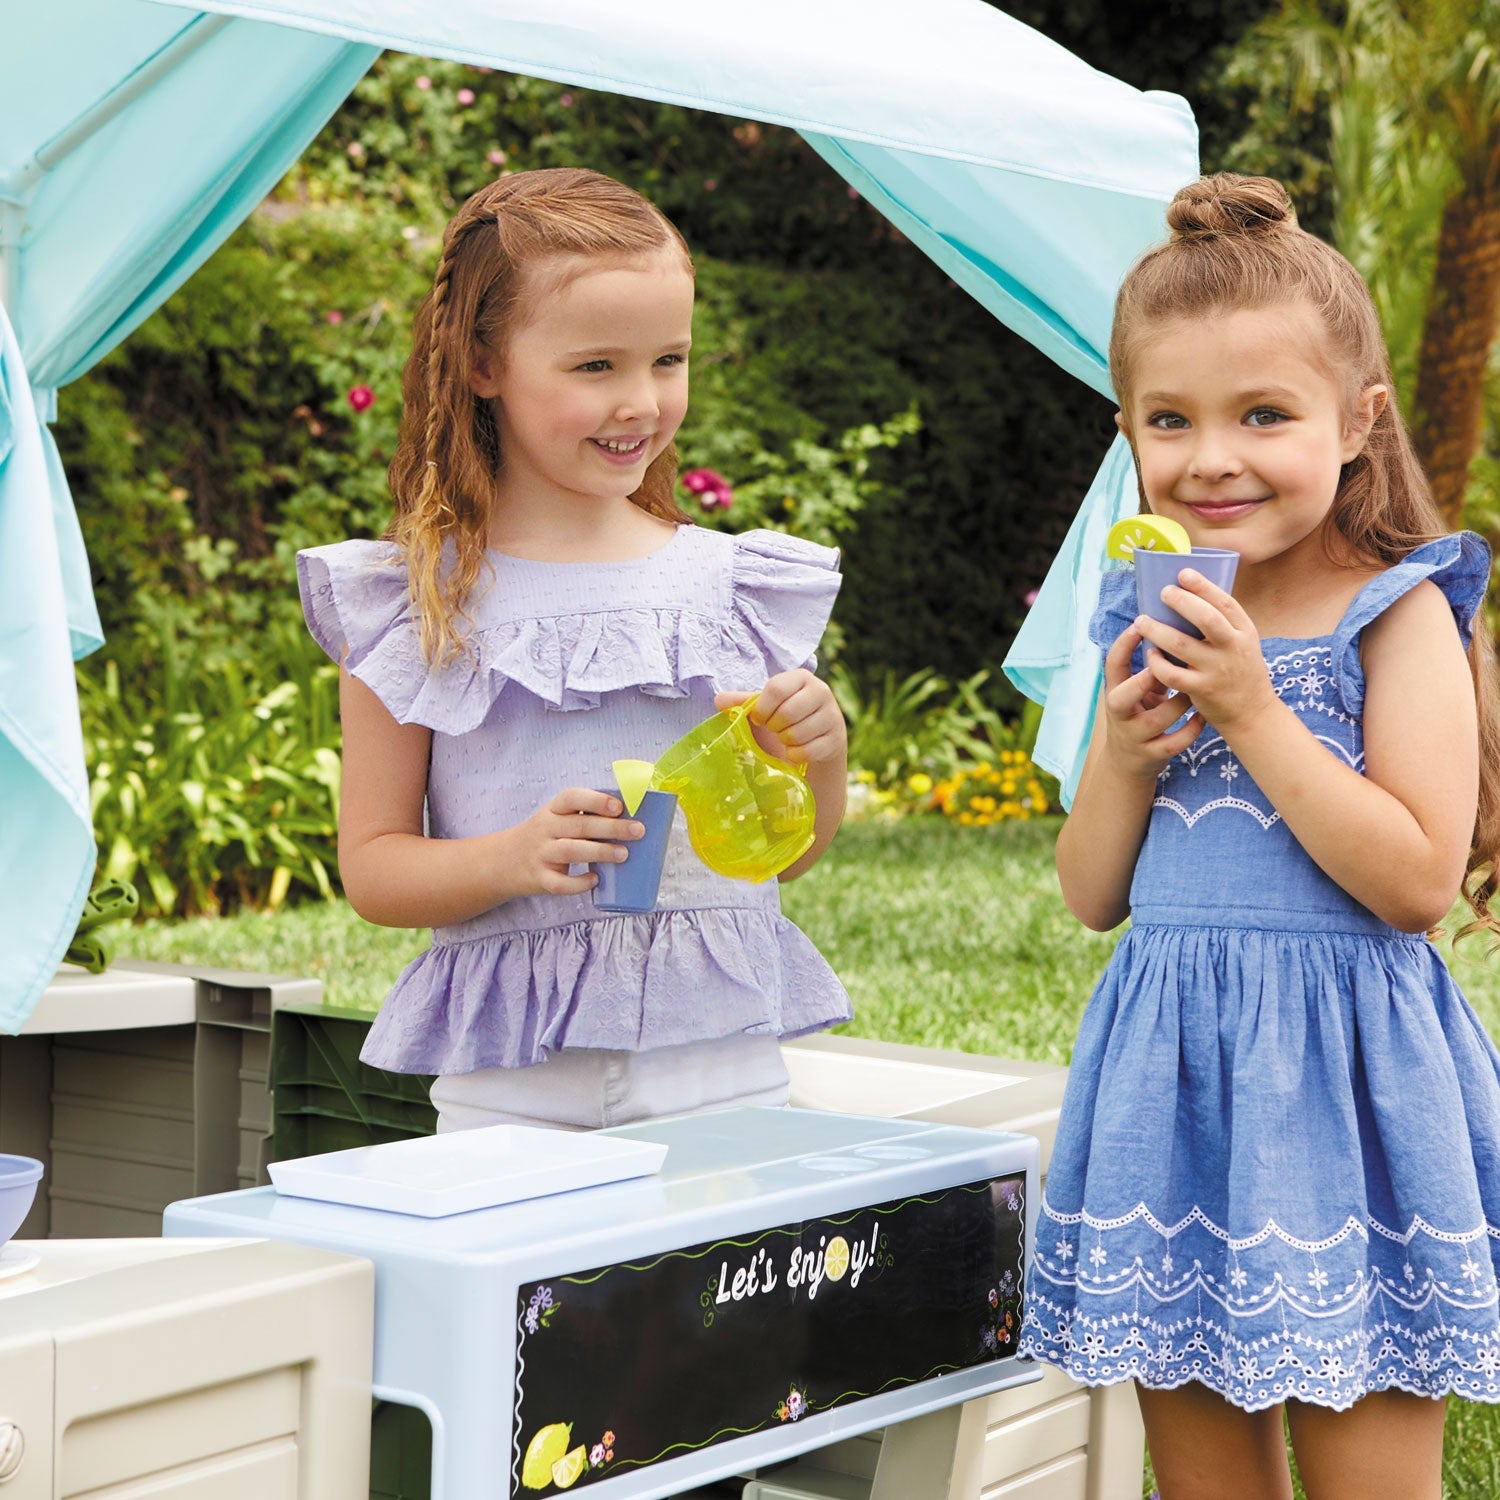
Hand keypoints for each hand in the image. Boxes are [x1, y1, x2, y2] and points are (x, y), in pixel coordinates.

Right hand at [507, 788, 642, 896]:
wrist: (504, 862)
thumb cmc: (545, 836)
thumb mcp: (557, 818)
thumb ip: (586, 817)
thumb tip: (633, 818)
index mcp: (553, 810)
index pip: (572, 798)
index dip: (595, 800)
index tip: (618, 806)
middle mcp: (546, 829)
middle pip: (579, 825)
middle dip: (611, 827)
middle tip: (638, 830)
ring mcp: (541, 855)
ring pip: (571, 851)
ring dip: (599, 852)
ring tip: (623, 854)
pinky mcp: (540, 879)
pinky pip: (560, 883)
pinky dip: (578, 883)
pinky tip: (595, 880)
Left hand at [715, 669, 846, 765]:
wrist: (816, 741)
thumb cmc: (785, 719)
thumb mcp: (765, 708)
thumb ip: (743, 703)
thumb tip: (719, 700)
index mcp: (801, 677)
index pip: (776, 688)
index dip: (762, 708)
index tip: (759, 718)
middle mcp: (821, 691)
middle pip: (787, 712)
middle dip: (774, 727)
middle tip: (774, 729)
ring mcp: (832, 715)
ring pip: (798, 733)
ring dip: (785, 741)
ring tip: (786, 738)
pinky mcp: (836, 739)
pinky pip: (808, 751)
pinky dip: (795, 755)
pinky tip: (796, 750)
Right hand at [1099, 622, 1205, 782]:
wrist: (1129, 761)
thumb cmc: (1140, 712)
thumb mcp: (1136, 691)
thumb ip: (1150, 667)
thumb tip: (1176, 626)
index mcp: (1115, 690)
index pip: (1112, 664)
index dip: (1123, 644)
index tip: (1140, 623)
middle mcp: (1120, 713)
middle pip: (1122, 697)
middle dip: (1143, 681)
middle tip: (1165, 666)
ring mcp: (1134, 735)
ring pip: (1156, 719)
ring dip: (1180, 703)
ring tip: (1197, 691)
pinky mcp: (1150, 754)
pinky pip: (1174, 742)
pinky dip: (1191, 729)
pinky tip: (1203, 717)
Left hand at [1133, 569, 1275, 734]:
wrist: (1252, 713)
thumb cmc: (1240, 671)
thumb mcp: (1242, 642)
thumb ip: (1222, 624)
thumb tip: (1190, 594)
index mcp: (1245, 632)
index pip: (1225, 603)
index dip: (1203, 586)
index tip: (1183, 572)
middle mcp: (1233, 648)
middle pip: (1206, 618)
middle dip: (1181, 602)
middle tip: (1162, 592)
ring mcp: (1217, 670)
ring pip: (1181, 644)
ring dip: (1157, 630)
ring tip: (1141, 621)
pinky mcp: (1202, 690)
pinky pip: (1172, 673)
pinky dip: (1157, 662)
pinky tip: (1150, 654)